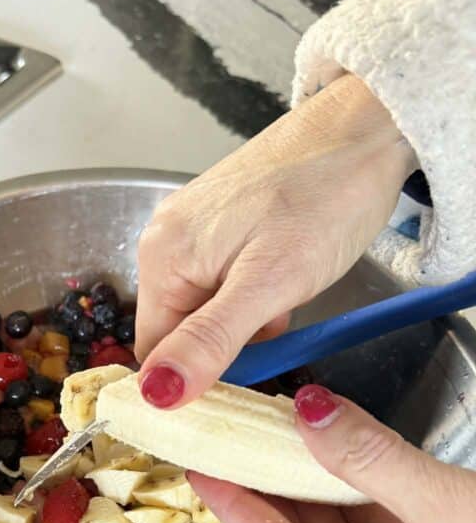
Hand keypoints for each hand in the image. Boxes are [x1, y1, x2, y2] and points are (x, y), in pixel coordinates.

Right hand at [135, 74, 415, 407]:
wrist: (367, 128)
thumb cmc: (324, 199)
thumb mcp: (269, 284)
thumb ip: (210, 341)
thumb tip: (156, 395)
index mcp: (161, 258)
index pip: (154, 353)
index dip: (191, 379)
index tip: (241, 383)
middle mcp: (163, 241)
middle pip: (175, 331)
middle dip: (221, 348)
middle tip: (274, 329)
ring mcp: (191, 229)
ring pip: (201, 310)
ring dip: (241, 325)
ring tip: (285, 299)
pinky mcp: (220, 222)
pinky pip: (219, 283)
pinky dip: (249, 298)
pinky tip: (283, 280)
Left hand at [189, 385, 475, 522]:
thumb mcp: (450, 510)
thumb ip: (371, 457)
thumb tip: (308, 411)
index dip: (240, 509)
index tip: (203, 470)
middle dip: (274, 488)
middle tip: (232, 440)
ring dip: (316, 483)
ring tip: (271, 435)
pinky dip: (360, 489)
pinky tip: (328, 451)